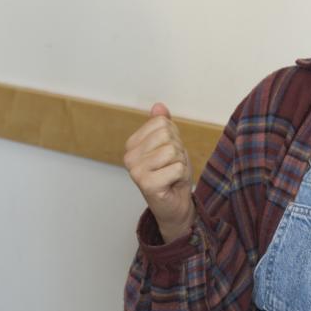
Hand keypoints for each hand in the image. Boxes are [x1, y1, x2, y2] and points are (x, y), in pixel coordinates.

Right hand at [123, 102, 195, 242]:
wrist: (175, 204)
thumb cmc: (172, 174)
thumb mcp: (170, 144)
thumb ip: (163, 125)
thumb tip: (158, 106)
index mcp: (132, 144)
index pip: (162, 123)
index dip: (174, 137)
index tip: (168, 155)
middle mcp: (129, 156)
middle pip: (167, 136)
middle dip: (178, 151)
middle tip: (171, 166)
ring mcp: (135, 171)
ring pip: (172, 151)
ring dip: (180, 163)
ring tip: (171, 174)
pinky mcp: (146, 184)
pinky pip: (177, 167)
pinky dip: (181, 176)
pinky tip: (172, 184)